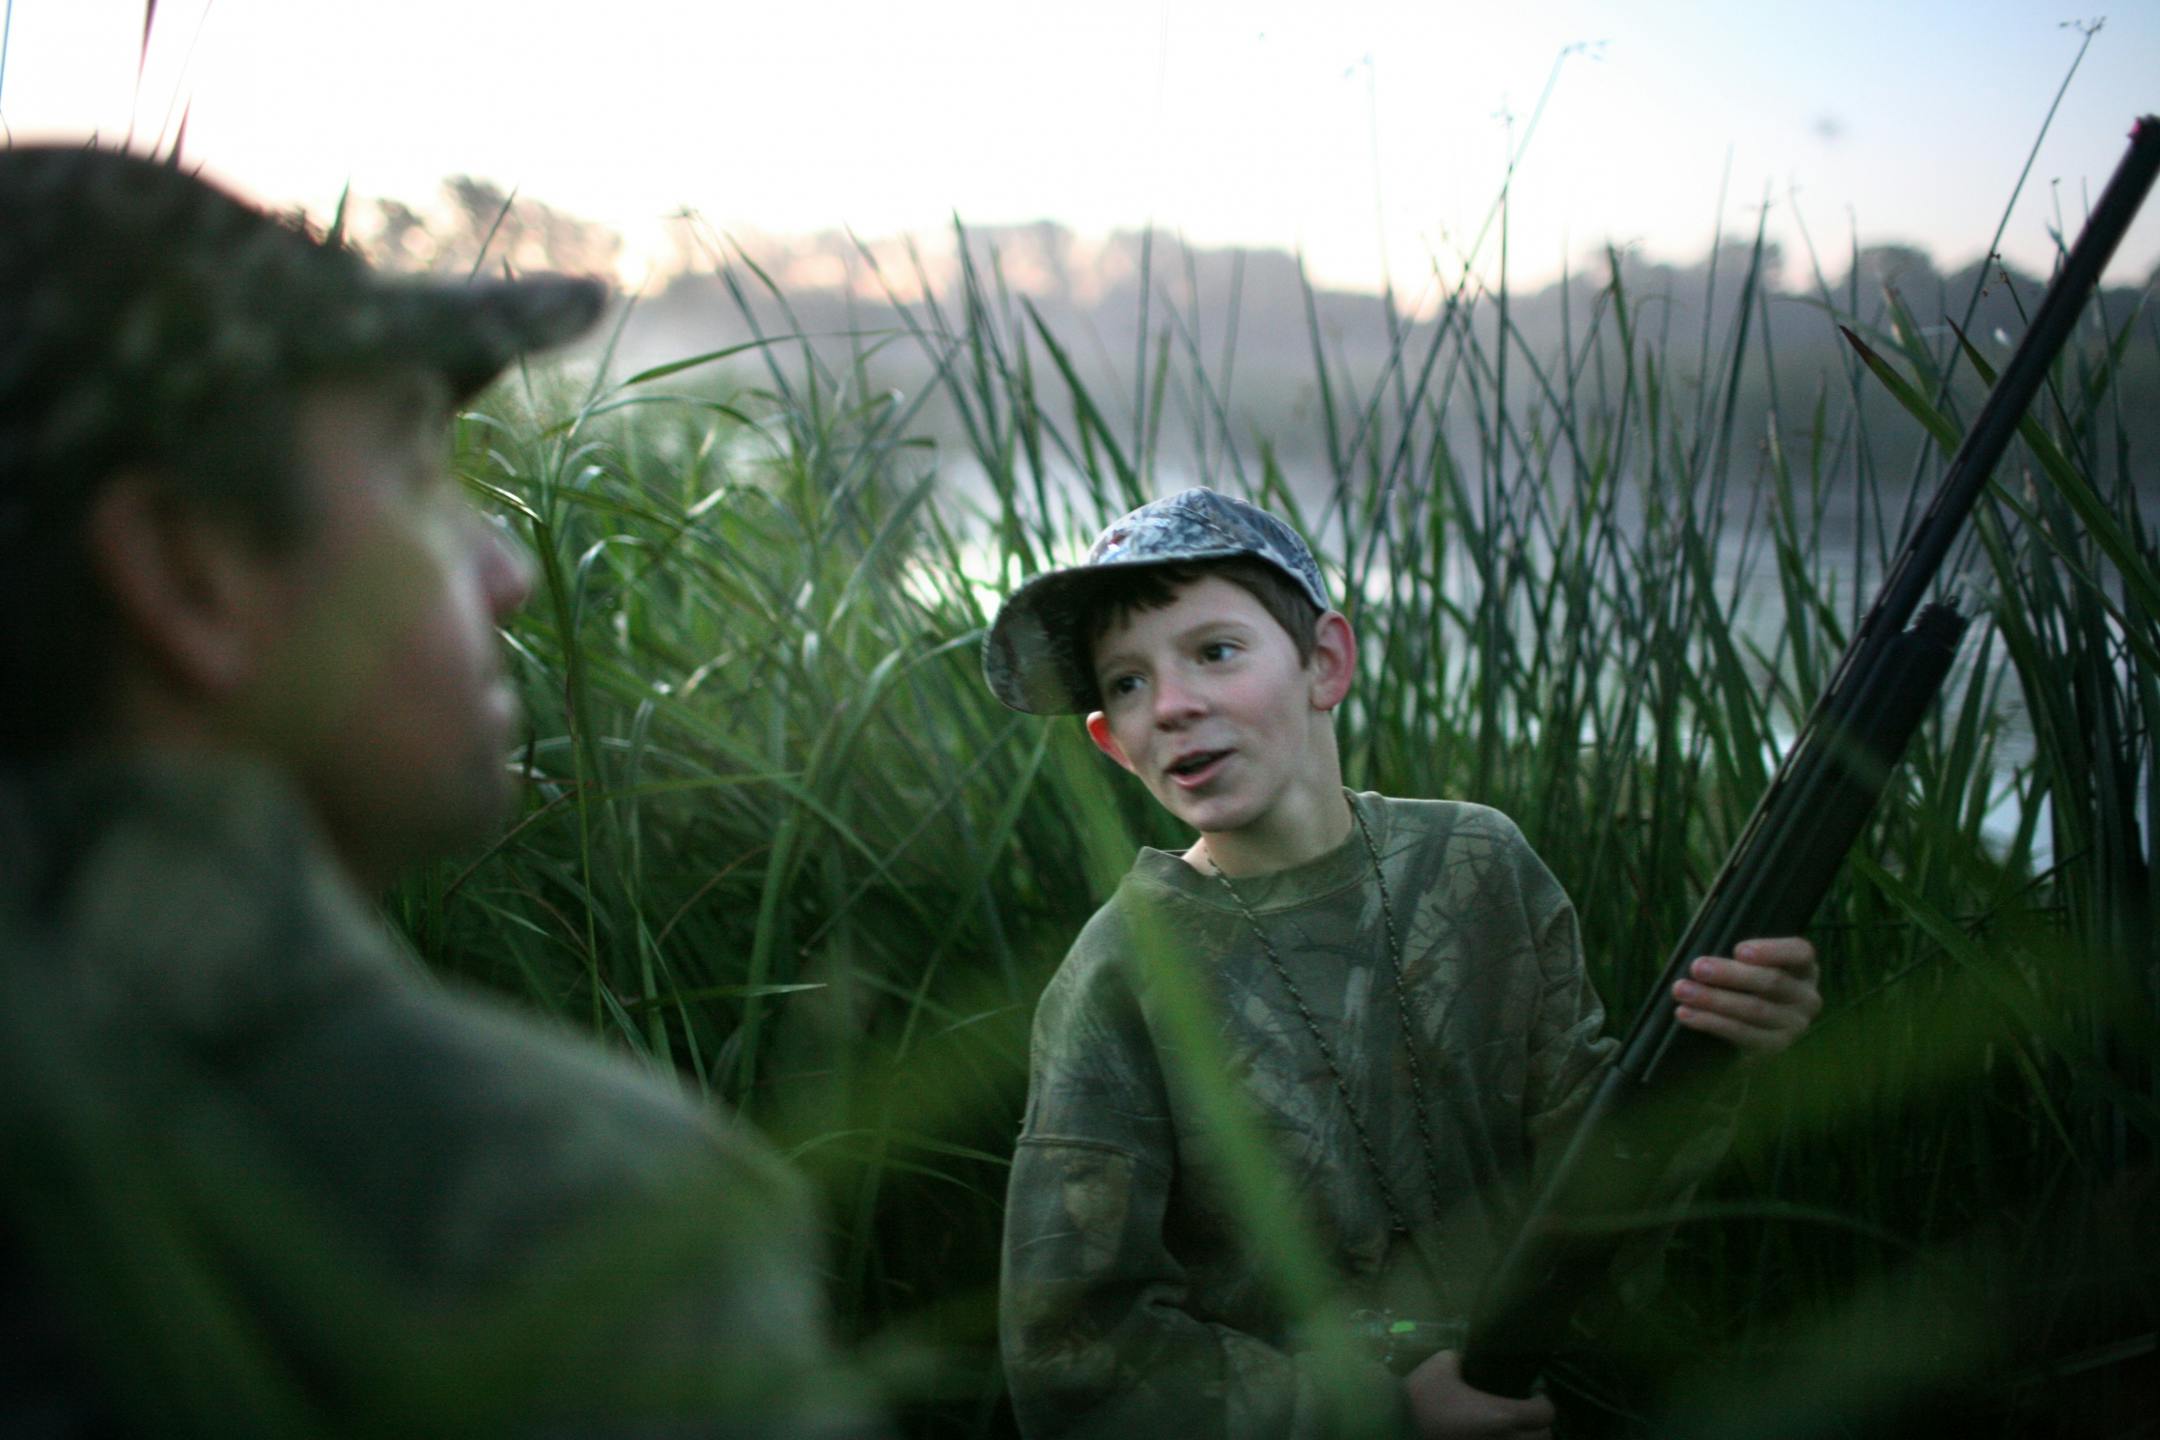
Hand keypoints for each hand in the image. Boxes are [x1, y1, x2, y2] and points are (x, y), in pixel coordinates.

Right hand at [1401, 1349, 1553, 1438]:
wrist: (1392, 1427)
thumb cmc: (1420, 1398)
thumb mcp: (1442, 1365)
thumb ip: (1462, 1360)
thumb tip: (1465, 1360)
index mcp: (1502, 1416)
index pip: (1544, 1414)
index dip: (1542, 1401)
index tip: (1533, 1394)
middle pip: (1543, 1438)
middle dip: (1538, 1425)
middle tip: (1523, 1413)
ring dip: (1524, 1439)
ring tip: (1508, 1429)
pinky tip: (1490, 1437)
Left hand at [1671, 936, 1820, 1058]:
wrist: (1747, 1026)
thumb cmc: (1744, 981)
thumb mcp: (1748, 963)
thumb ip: (1738, 957)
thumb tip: (1705, 956)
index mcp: (1804, 967)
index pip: (1799, 952)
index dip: (1772, 951)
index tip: (1738, 950)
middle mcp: (1806, 996)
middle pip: (1771, 982)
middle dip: (1730, 974)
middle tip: (1697, 967)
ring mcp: (1794, 1024)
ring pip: (1754, 1009)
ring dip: (1713, 999)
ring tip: (1682, 990)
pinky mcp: (1775, 1046)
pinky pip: (1742, 1034)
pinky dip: (1711, 1022)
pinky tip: (1686, 1014)